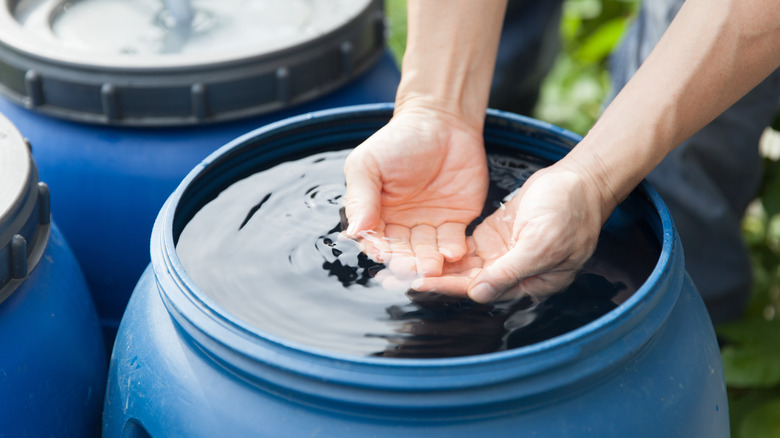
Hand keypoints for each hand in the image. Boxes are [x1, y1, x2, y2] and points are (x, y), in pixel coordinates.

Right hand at [343, 107, 488, 277]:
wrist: (442, 120)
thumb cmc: (399, 139)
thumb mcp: (369, 164)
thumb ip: (360, 197)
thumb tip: (354, 231)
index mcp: (376, 214)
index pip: (375, 239)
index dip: (379, 248)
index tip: (383, 254)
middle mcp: (402, 225)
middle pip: (402, 252)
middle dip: (406, 262)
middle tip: (411, 269)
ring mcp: (429, 225)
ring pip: (427, 252)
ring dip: (429, 261)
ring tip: (433, 266)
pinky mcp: (456, 221)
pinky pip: (453, 242)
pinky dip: (453, 250)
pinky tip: (453, 254)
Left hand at [411, 163, 609, 301]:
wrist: (581, 180)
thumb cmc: (570, 210)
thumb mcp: (542, 243)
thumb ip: (510, 270)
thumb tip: (478, 294)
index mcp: (528, 283)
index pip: (480, 289)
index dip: (447, 287)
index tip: (416, 284)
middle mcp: (512, 275)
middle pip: (465, 281)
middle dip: (431, 280)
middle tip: (393, 278)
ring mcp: (502, 256)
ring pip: (462, 267)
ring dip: (432, 266)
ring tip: (398, 265)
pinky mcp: (494, 238)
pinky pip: (465, 249)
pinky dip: (444, 250)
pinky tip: (417, 247)